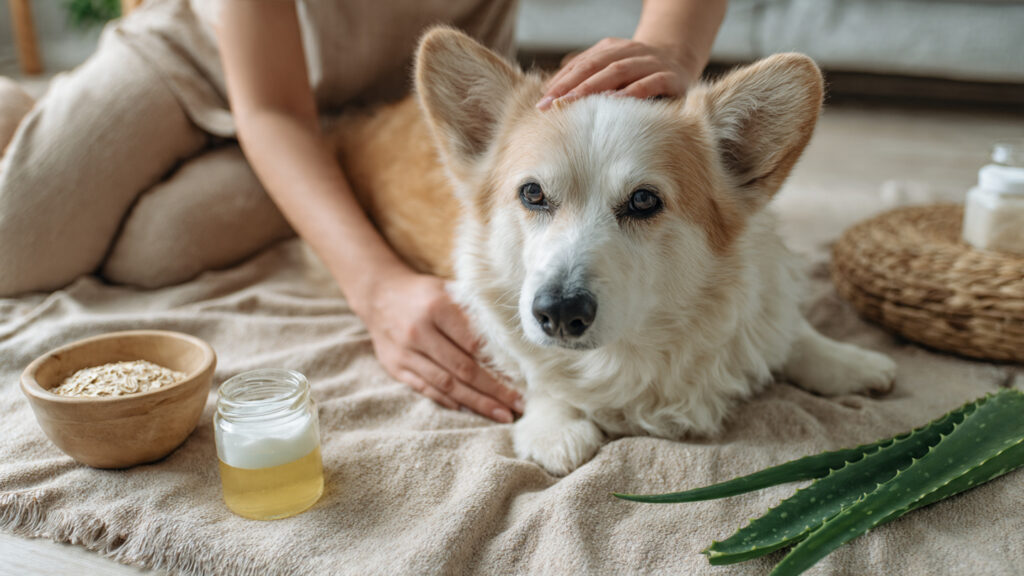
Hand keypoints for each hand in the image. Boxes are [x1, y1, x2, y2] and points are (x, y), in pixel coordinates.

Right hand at [360, 270, 522, 422]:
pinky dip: (450, 401)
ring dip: (477, 403)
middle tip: (519, 405)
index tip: (522, 379)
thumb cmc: (424, 292)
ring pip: (446, 385)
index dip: (499, 364)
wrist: (378, 294)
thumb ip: (474, 311)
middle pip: (463, 369)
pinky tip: (471, 410)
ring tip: (502, 415)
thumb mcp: (449, 290)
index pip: (474, 343)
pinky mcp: (396, 367)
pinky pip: (427, 389)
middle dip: (494, 391)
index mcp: (437, 308)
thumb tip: (510, 338)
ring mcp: (405, 353)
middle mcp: (419, 332)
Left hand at [537, 38, 699, 109]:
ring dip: (594, 88)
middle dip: (571, 86)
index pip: (582, 64)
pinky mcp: (670, 78)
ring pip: (619, 72)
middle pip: (596, 66)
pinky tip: (614, 103)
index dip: (561, 81)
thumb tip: (550, 96)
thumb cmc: (637, 77)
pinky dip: (631, 93)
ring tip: (574, 103)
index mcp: (612, 49)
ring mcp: (651, 63)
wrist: (681, 63)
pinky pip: (649, 84)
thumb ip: (587, 80)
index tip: (542, 102)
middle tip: (552, 105)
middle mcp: (630, 52)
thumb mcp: (612, 75)